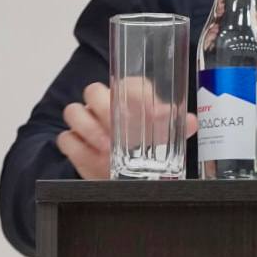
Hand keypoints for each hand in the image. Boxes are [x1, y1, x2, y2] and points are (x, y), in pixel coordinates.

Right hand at [56, 81, 197, 179]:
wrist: (127, 173)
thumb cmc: (146, 145)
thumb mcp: (164, 136)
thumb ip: (178, 127)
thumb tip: (191, 121)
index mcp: (130, 96)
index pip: (129, 82)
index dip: (137, 92)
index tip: (150, 112)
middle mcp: (105, 104)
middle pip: (94, 91)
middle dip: (103, 107)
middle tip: (117, 126)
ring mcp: (87, 122)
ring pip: (74, 111)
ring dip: (88, 127)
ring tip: (106, 146)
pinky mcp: (75, 143)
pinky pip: (66, 138)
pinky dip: (77, 146)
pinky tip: (93, 155)